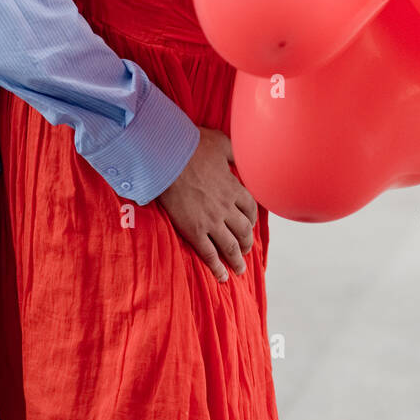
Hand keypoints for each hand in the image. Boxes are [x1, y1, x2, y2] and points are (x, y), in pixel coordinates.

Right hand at [157, 128, 258, 283]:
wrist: (168, 158)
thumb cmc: (193, 146)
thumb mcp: (222, 144)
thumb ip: (235, 153)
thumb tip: (244, 155)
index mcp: (234, 188)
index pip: (251, 209)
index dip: (252, 219)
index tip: (250, 224)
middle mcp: (227, 208)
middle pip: (244, 230)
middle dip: (247, 243)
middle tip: (246, 250)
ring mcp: (211, 221)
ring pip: (230, 246)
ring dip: (237, 259)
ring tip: (239, 269)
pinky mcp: (194, 230)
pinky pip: (208, 254)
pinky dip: (217, 267)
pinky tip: (222, 276)